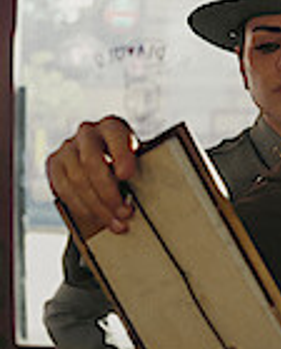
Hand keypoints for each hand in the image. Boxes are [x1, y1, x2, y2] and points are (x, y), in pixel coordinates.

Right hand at [46, 116, 139, 234]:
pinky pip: (63, 189)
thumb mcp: (139, 156)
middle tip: (126, 213)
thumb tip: (156, 191)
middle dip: (109, 193)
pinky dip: (81, 207)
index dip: (120, 156)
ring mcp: (68, 147)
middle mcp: (88, 132)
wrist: (104, 158)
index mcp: (113, 126)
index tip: (126, 175)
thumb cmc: (128, 160)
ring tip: (116, 222)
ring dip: (97, 206)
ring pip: (77, 180)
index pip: (115, 136)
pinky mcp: (54, 163)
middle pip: (92, 163)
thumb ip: (143, 166)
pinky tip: (97, 217)